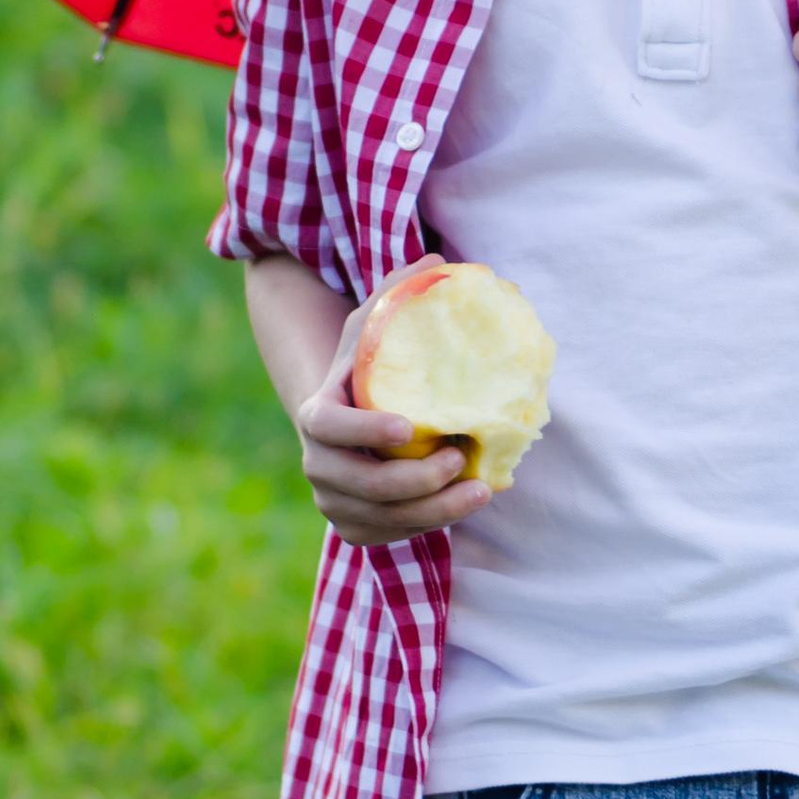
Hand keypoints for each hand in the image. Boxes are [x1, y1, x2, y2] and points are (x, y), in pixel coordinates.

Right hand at [294, 292, 493, 548]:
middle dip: (415, 481)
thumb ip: (400, 295)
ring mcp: (333, 501)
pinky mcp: (355, 528)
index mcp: (317, 415)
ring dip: (434, 510)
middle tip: (461, 458)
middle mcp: (317, 464)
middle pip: (362, 485)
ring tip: (480, 490)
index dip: (365, 431)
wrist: (352, 422)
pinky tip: (464, 505)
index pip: (331, 428)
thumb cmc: (370, 369)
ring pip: (382, 518)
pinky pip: (391, 537)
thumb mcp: (378, 328)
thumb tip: (439, 261)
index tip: (409, 427)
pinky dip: (429, 526)